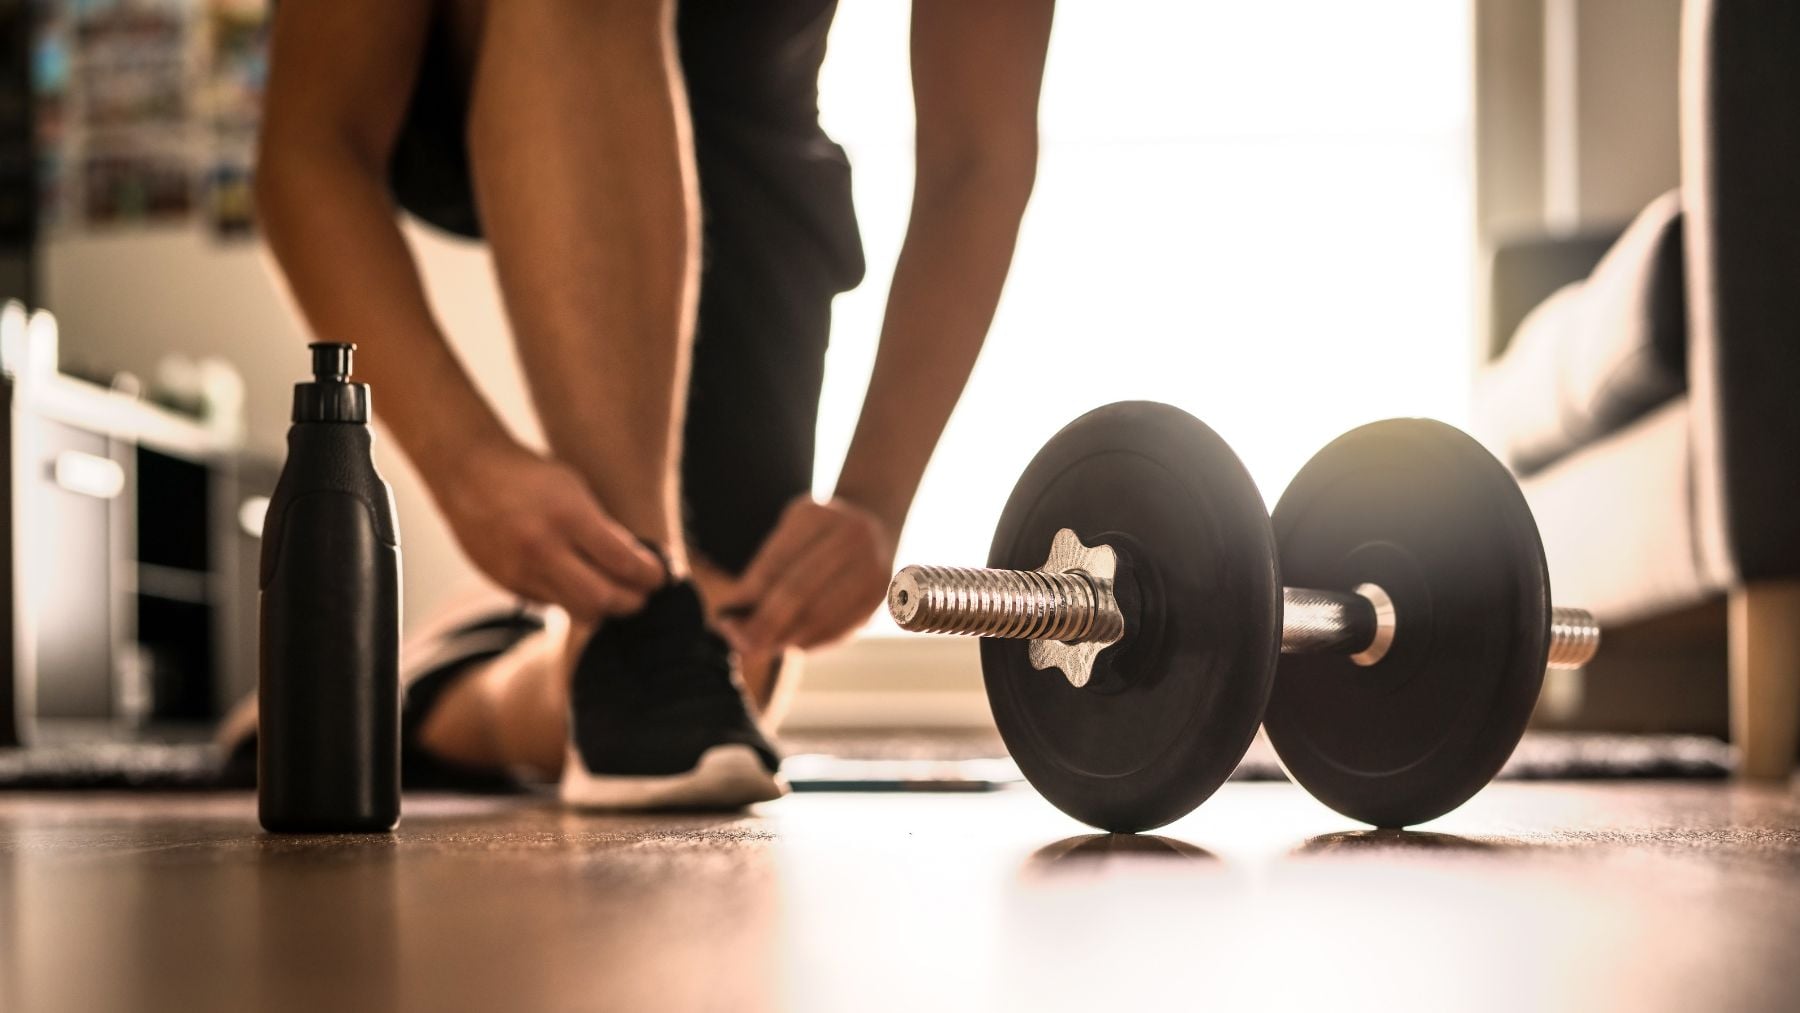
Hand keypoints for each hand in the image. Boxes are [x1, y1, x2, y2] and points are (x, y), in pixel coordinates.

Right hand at [430, 439, 664, 620]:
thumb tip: (636, 567)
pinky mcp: (505, 583)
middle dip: (631, 602)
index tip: (660, 576)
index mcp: (568, 516)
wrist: (466, 471)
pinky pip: (549, 603)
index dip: (650, 575)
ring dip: (602, 606)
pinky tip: (577, 584)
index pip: (623, 563)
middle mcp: (543, 548)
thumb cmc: (530, 475)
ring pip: (576, 610)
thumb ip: (603, 530)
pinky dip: (569, 598)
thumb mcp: (575, 489)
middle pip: (602, 600)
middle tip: (642, 594)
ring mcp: (520, 570)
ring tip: (614, 592)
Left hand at [716, 497, 895, 653]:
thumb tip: (736, 617)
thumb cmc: (815, 535)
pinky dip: (811, 642)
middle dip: (765, 623)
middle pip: (798, 590)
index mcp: (816, 515)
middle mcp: (851, 535)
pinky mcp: (881, 594)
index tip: (726, 619)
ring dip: (786, 638)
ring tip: (763, 648)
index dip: (749, 596)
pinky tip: (793, 644)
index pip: (775, 563)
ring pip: (820, 615)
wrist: (874, 521)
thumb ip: (766, 570)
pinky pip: (840, 627)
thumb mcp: (790, 534)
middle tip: (742, 645)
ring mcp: (872, 564)